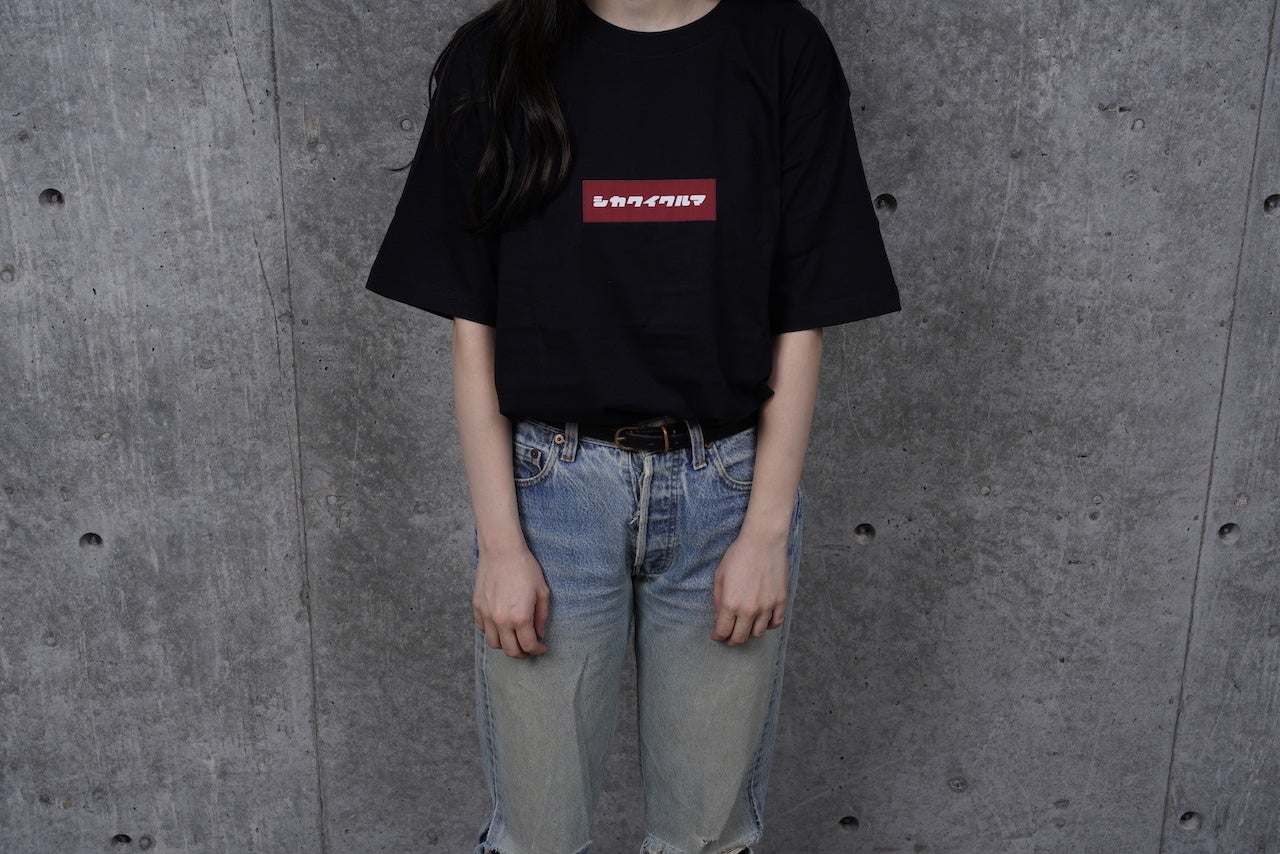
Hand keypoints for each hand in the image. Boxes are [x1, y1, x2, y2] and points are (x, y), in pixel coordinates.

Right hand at [472, 545, 550, 658]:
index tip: (541, 648)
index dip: (537, 650)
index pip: (528, 645)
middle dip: (522, 653)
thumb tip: (539, 633)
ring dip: (505, 645)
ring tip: (514, 639)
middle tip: (529, 649)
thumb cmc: (525, 568)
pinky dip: (492, 632)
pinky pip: (482, 629)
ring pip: (494, 643)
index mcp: (520, 617)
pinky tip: (501, 626)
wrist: (501, 551)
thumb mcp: (542, 591)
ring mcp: (486, 615)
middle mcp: (501, 620)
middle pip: (510, 650)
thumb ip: (542, 616)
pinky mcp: (476, 607)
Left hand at [711, 529, 788, 645]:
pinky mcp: (780, 601)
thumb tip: (719, 615)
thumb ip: (718, 598)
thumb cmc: (739, 554)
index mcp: (730, 603)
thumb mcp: (720, 575)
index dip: (718, 636)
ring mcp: (767, 607)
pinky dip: (769, 626)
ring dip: (750, 633)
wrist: (763, 541)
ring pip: (758, 633)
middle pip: (740, 637)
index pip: (723, 631)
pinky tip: (763, 622)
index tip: (716, 636)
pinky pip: (776, 622)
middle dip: (732, 640)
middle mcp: (749, 609)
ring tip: (745, 628)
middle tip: (729, 637)